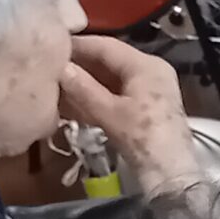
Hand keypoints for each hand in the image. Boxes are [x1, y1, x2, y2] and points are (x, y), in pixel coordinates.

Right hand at [58, 35, 198, 197]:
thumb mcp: (109, 112)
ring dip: (85, 85)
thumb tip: (60, 67)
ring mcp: (149, 90)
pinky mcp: (145, 109)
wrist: (170, 173)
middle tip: (49, 68)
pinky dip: (96, 99)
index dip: (78, 46)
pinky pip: (116, 96)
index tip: (51, 47)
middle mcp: (150, 72)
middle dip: (79, 67)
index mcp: (146, 65)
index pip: (106, 46)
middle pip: (108, 62)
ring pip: (110, 81)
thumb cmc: (143, 138)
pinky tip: (72, 105)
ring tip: (55, 86)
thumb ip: (82, 88)